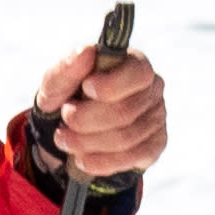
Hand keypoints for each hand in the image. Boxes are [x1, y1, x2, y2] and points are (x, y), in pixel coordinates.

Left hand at [20, 40, 165, 191]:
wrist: (72, 126)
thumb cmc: (70, 95)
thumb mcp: (58, 82)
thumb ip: (67, 68)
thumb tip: (85, 51)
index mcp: (134, 63)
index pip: (137, 73)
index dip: (111, 85)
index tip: (85, 88)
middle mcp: (153, 89)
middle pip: (126, 111)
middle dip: (87, 120)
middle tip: (64, 120)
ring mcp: (157, 118)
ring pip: (126, 138)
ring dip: (88, 143)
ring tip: (64, 140)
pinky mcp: (154, 145)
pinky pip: (131, 158)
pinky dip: (101, 162)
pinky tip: (81, 159)